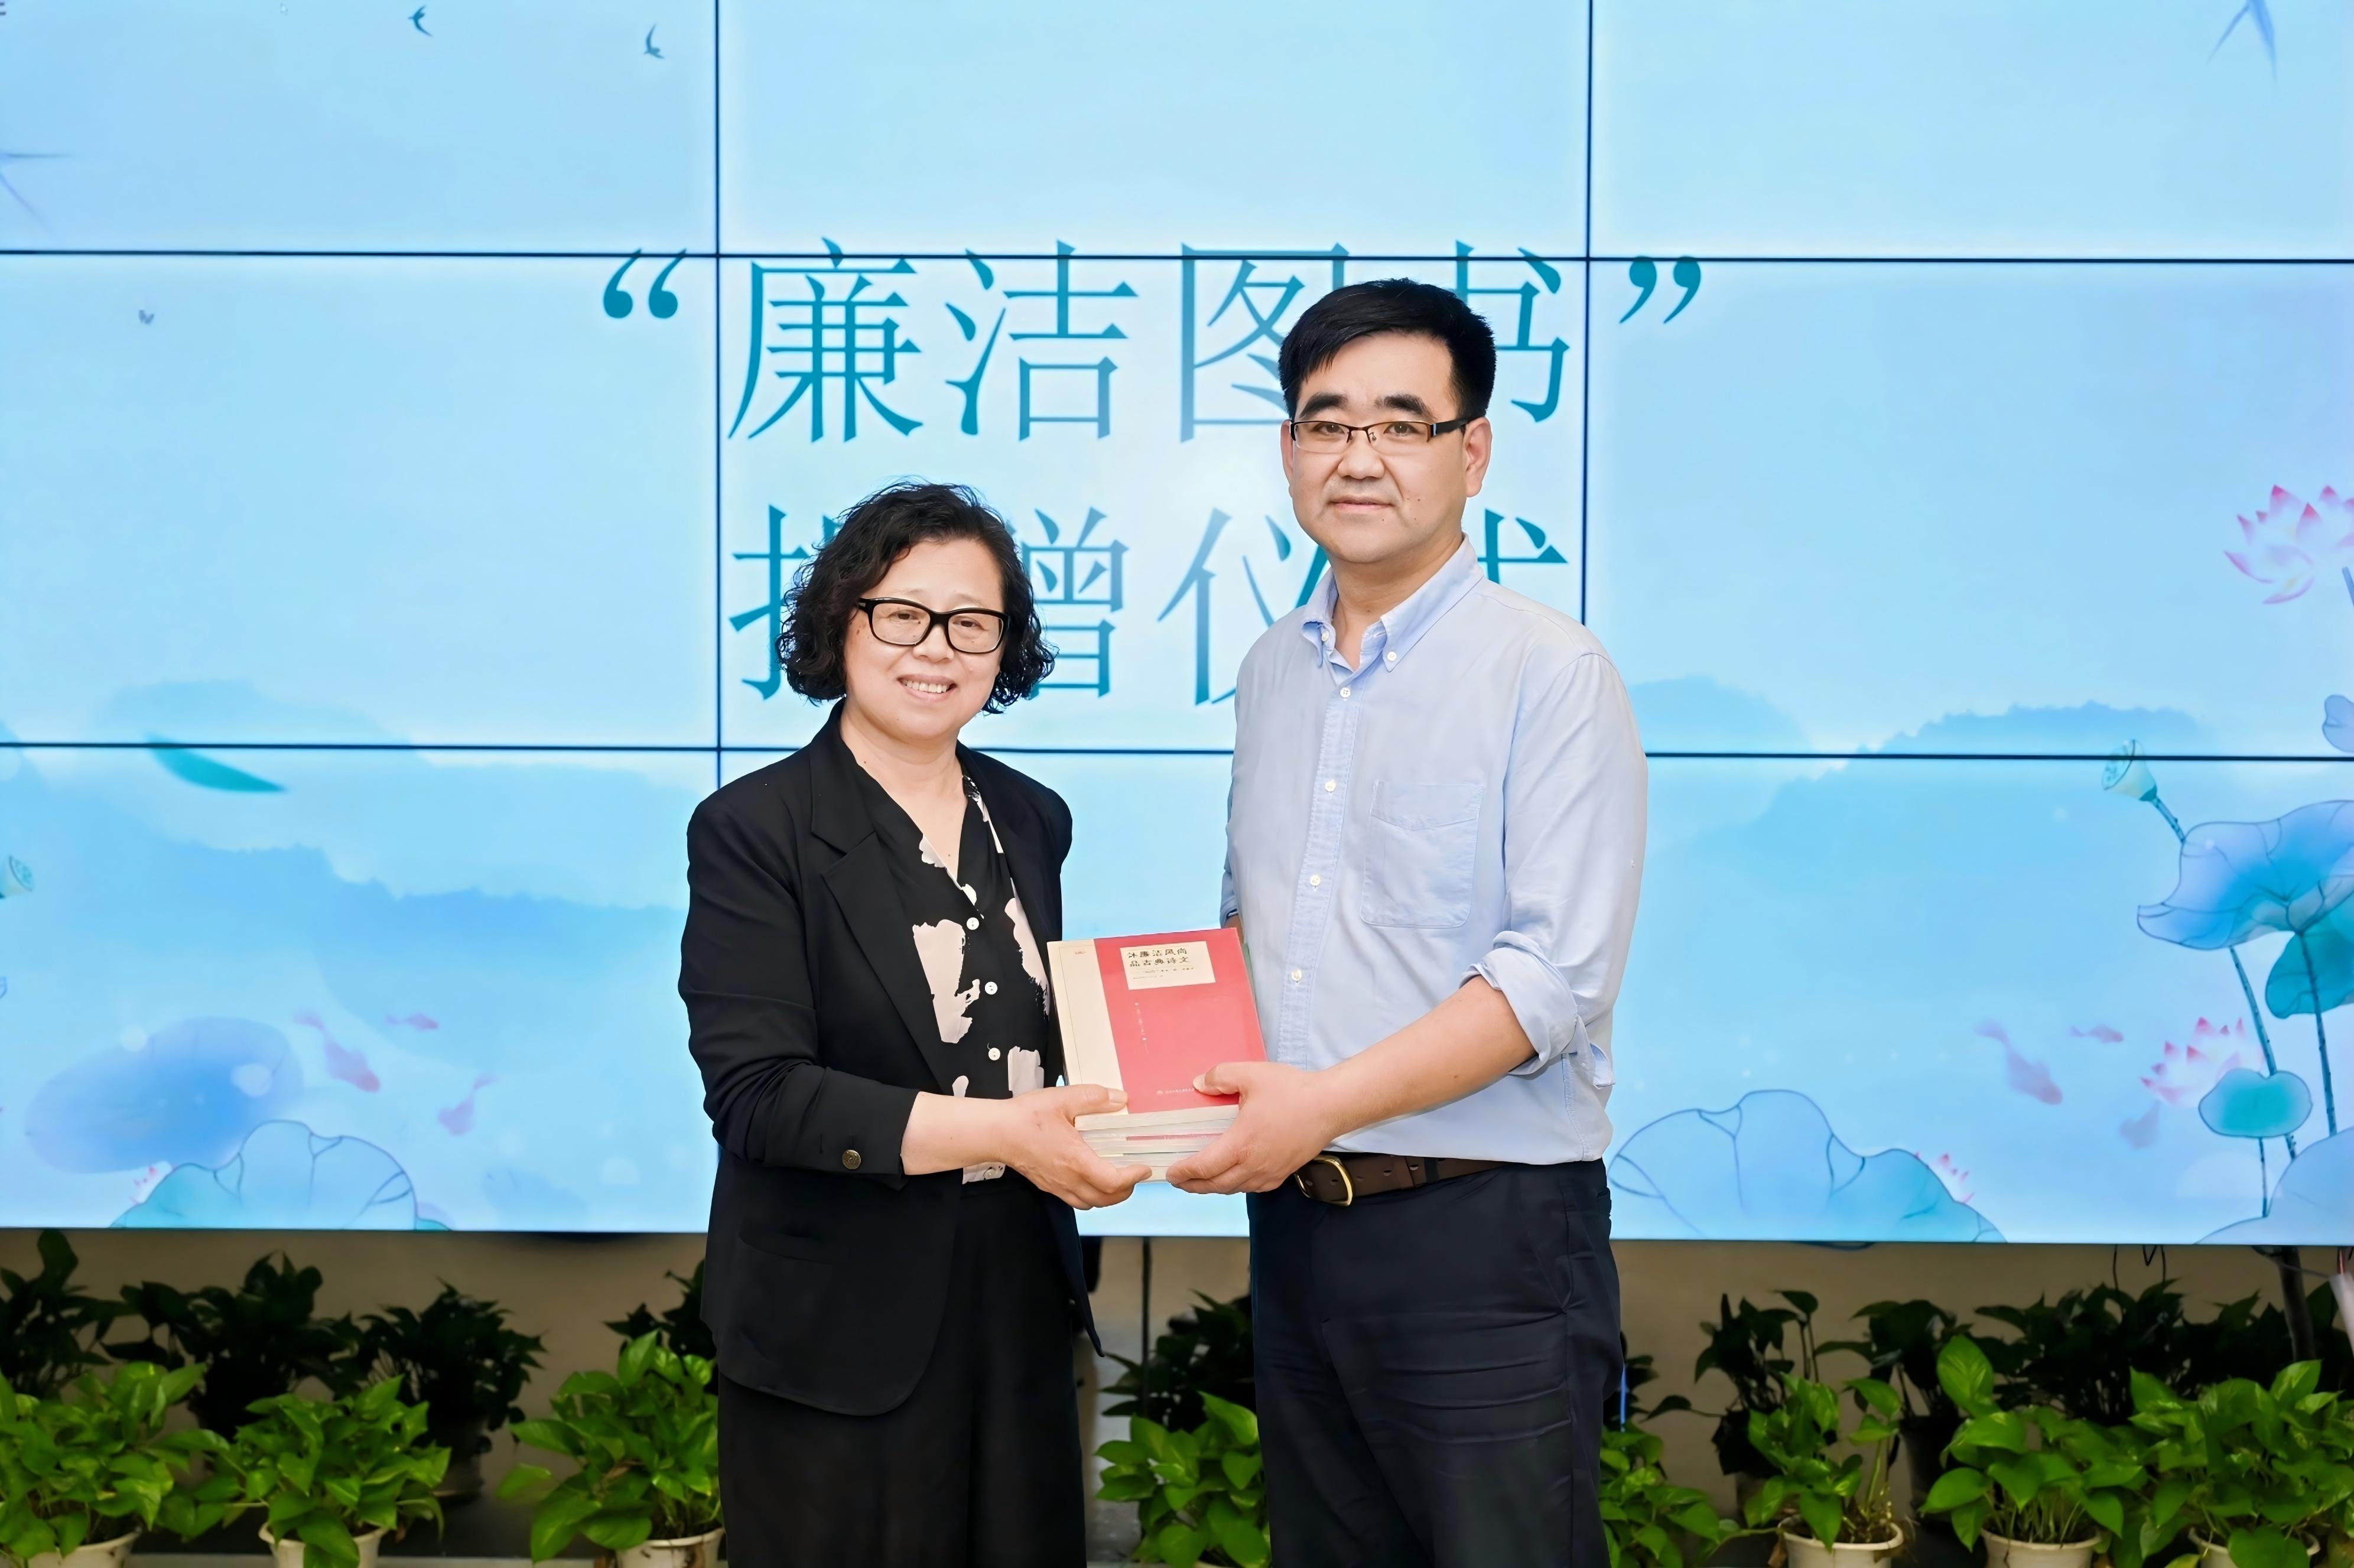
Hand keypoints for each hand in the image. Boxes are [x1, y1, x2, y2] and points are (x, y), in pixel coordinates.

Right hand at [997, 1085, 1150, 1209]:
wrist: (996, 1133)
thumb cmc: (1026, 1117)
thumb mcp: (1062, 1099)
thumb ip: (1094, 1098)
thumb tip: (1121, 1099)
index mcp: (1075, 1159)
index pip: (1112, 1181)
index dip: (1133, 1177)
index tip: (1144, 1167)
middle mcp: (1068, 1179)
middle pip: (1106, 1199)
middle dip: (1127, 1190)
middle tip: (1136, 1174)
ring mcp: (1057, 1186)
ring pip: (1092, 1204)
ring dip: (1110, 1197)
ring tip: (1119, 1180)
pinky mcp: (1048, 1186)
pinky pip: (1076, 1201)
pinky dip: (1092, 1197)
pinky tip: (1093, 1180)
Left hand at [1166, 1060, 1344, 1194]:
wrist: (1330, 1106)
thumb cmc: (1293, 1091)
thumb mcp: (1251, 1074)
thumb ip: (1220, 1076)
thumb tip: (1199, 1083)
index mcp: (1241, 1144)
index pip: (1203, 1167)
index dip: (1184, 1173)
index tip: (1170, 1173)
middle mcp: (1253, 1165)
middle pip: (1215, 1186)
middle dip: (1193, 1186)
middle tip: (1178, 1181)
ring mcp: (1269, 1173)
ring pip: (1234, 1189)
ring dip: (1213, 1187)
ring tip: (1201, 1181)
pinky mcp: (1283, 1174)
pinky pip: (1253, 1188)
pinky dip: (1236, 1186)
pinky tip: (1233, 1178)